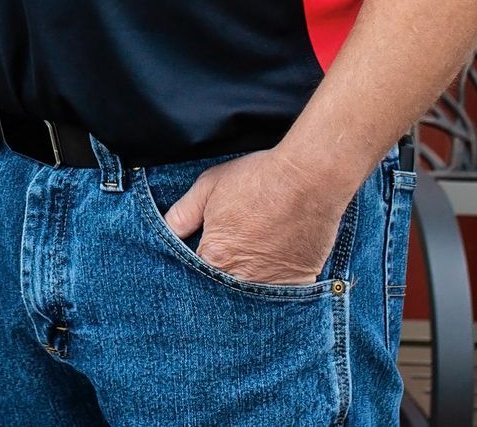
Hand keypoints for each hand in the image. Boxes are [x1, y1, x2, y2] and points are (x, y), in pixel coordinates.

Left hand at [162, 148, 347, 286]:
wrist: (308, 179)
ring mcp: (272, 285)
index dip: (195, 267)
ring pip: (251, 296)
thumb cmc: (258, 179)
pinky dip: (276, 286)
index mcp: (215, 257)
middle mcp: (241, 278)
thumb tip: (168, 231)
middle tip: (230, 258)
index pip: (194, 275)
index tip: (202, 256)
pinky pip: (282, 295)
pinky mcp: (299, 283)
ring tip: (252, 261)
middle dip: (220, 280)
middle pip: (222, 291)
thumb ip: (183, 214)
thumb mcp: (208, 186)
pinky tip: (275, 265)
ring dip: (247, 285)